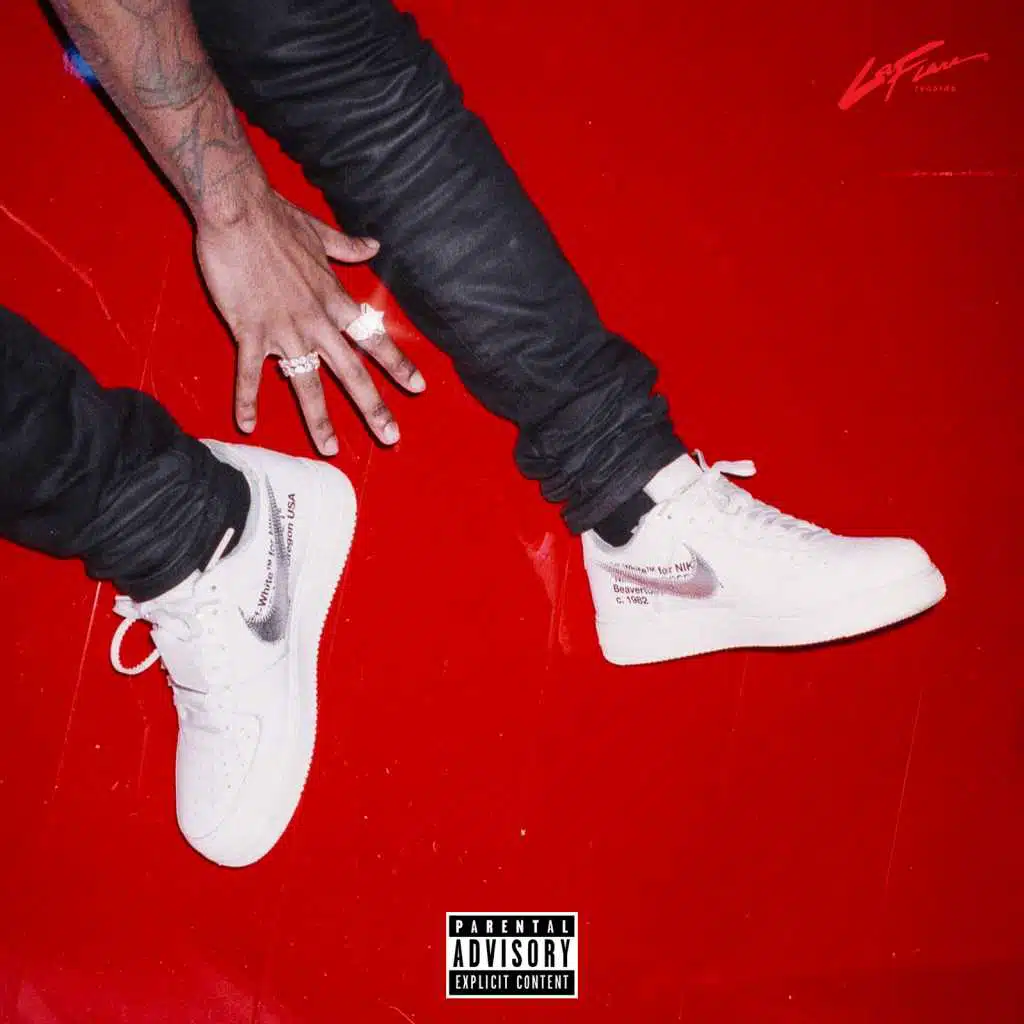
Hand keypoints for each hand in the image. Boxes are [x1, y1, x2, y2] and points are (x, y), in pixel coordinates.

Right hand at [196, 187, 424, 454]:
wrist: (238, 209)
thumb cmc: (277, 218)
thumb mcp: (319, 233)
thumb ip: (348, 247)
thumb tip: (374, 245)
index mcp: (335, 300)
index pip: (374, 338)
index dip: (398, 365)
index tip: (418, 387)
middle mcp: (317, 321)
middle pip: (352, 372)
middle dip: (373, 408)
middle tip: (390, 437)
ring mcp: (284, 329)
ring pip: (307, 383)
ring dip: (319, 419)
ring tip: (331, 448)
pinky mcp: (250, 330)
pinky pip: (250, 372)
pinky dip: (247, 399)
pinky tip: (247, 424)